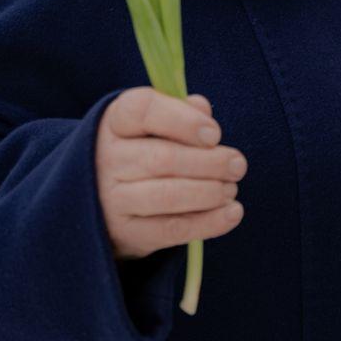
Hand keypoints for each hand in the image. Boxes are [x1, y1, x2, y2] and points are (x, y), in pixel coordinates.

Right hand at [95, 86, 246, 260]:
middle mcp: (107, 159)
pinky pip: (172, 229)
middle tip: (237, 165)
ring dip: (209, 192)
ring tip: (231, 188)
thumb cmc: (141, 149)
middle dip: (209, 162)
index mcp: (115, 122)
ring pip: (168, 195)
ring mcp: (113, 199)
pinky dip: (208, 222)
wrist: (103, 198)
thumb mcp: (152, 123)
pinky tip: (232, 213)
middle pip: (162, 158)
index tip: (214, 134)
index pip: (143, 110)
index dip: (183, 120)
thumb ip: (179, 111)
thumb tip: (203, 108)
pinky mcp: (127, 233)